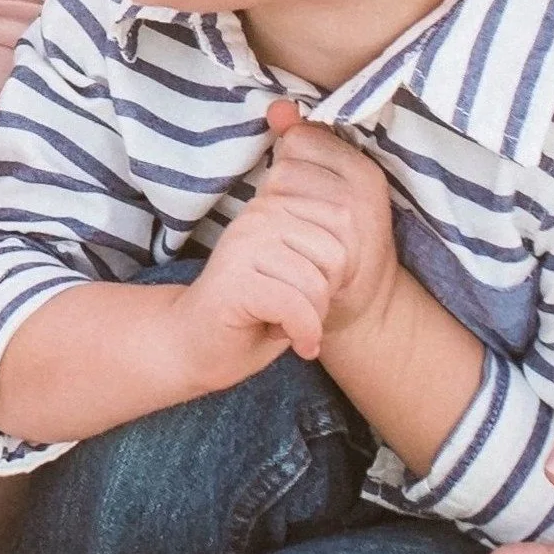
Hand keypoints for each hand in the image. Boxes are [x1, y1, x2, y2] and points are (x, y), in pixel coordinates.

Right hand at [174, 106, 357, 381]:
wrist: (193, 347)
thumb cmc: (254, 314)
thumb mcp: (298, 275)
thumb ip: (323, 254)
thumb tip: (360, 247)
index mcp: (274, 206)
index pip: (342, 219)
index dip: (345, 267)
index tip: (320, 291)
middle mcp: (257, 216)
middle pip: (335, 252)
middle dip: (329, 294)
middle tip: (304, 312)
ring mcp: (242, 246)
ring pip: (315, 284)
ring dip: (314, 319)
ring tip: (291, 326)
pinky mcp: (234, 282)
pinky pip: (295, 307)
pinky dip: (304, 335)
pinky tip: (297, 345)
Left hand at [260, 107, 398, 335]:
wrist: (364, 309)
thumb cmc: (338, 242)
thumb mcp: (327, 185)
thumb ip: (301, 141)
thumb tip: (277, 108)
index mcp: (363, 169)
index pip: (301, 137)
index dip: (292, 162)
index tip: (306, 192)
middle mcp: (361, 189)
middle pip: (286, 161)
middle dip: (280, 187)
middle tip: (298, 220)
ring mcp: (349, 219)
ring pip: (278, 185)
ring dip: (273, 207)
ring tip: (293, 234)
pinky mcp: (334, 249)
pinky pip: (277, 215)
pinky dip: (271, 229)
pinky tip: (286, 249)